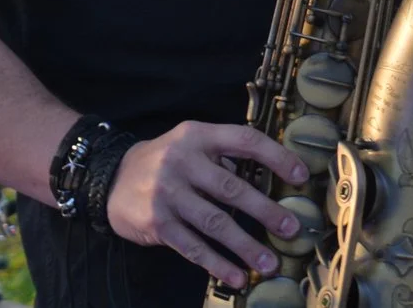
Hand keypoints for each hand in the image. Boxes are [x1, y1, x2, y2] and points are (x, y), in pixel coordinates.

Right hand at [103, 121, 312, 288]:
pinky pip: (193, 247)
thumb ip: (221, 157)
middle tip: (292, 228)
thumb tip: (266, 179)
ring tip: (270, 263)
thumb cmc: (164, 161)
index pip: (244, 140)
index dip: (276, 157)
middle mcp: (182, 161)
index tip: (301, 175)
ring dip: (246, 246)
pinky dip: (217, 264)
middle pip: (232, 188)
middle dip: (266, 211)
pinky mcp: (157, 222)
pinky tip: (237, 276)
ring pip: (215, 223)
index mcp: (198, 136)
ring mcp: (168, 193)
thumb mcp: (189, 143)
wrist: (111, 178)